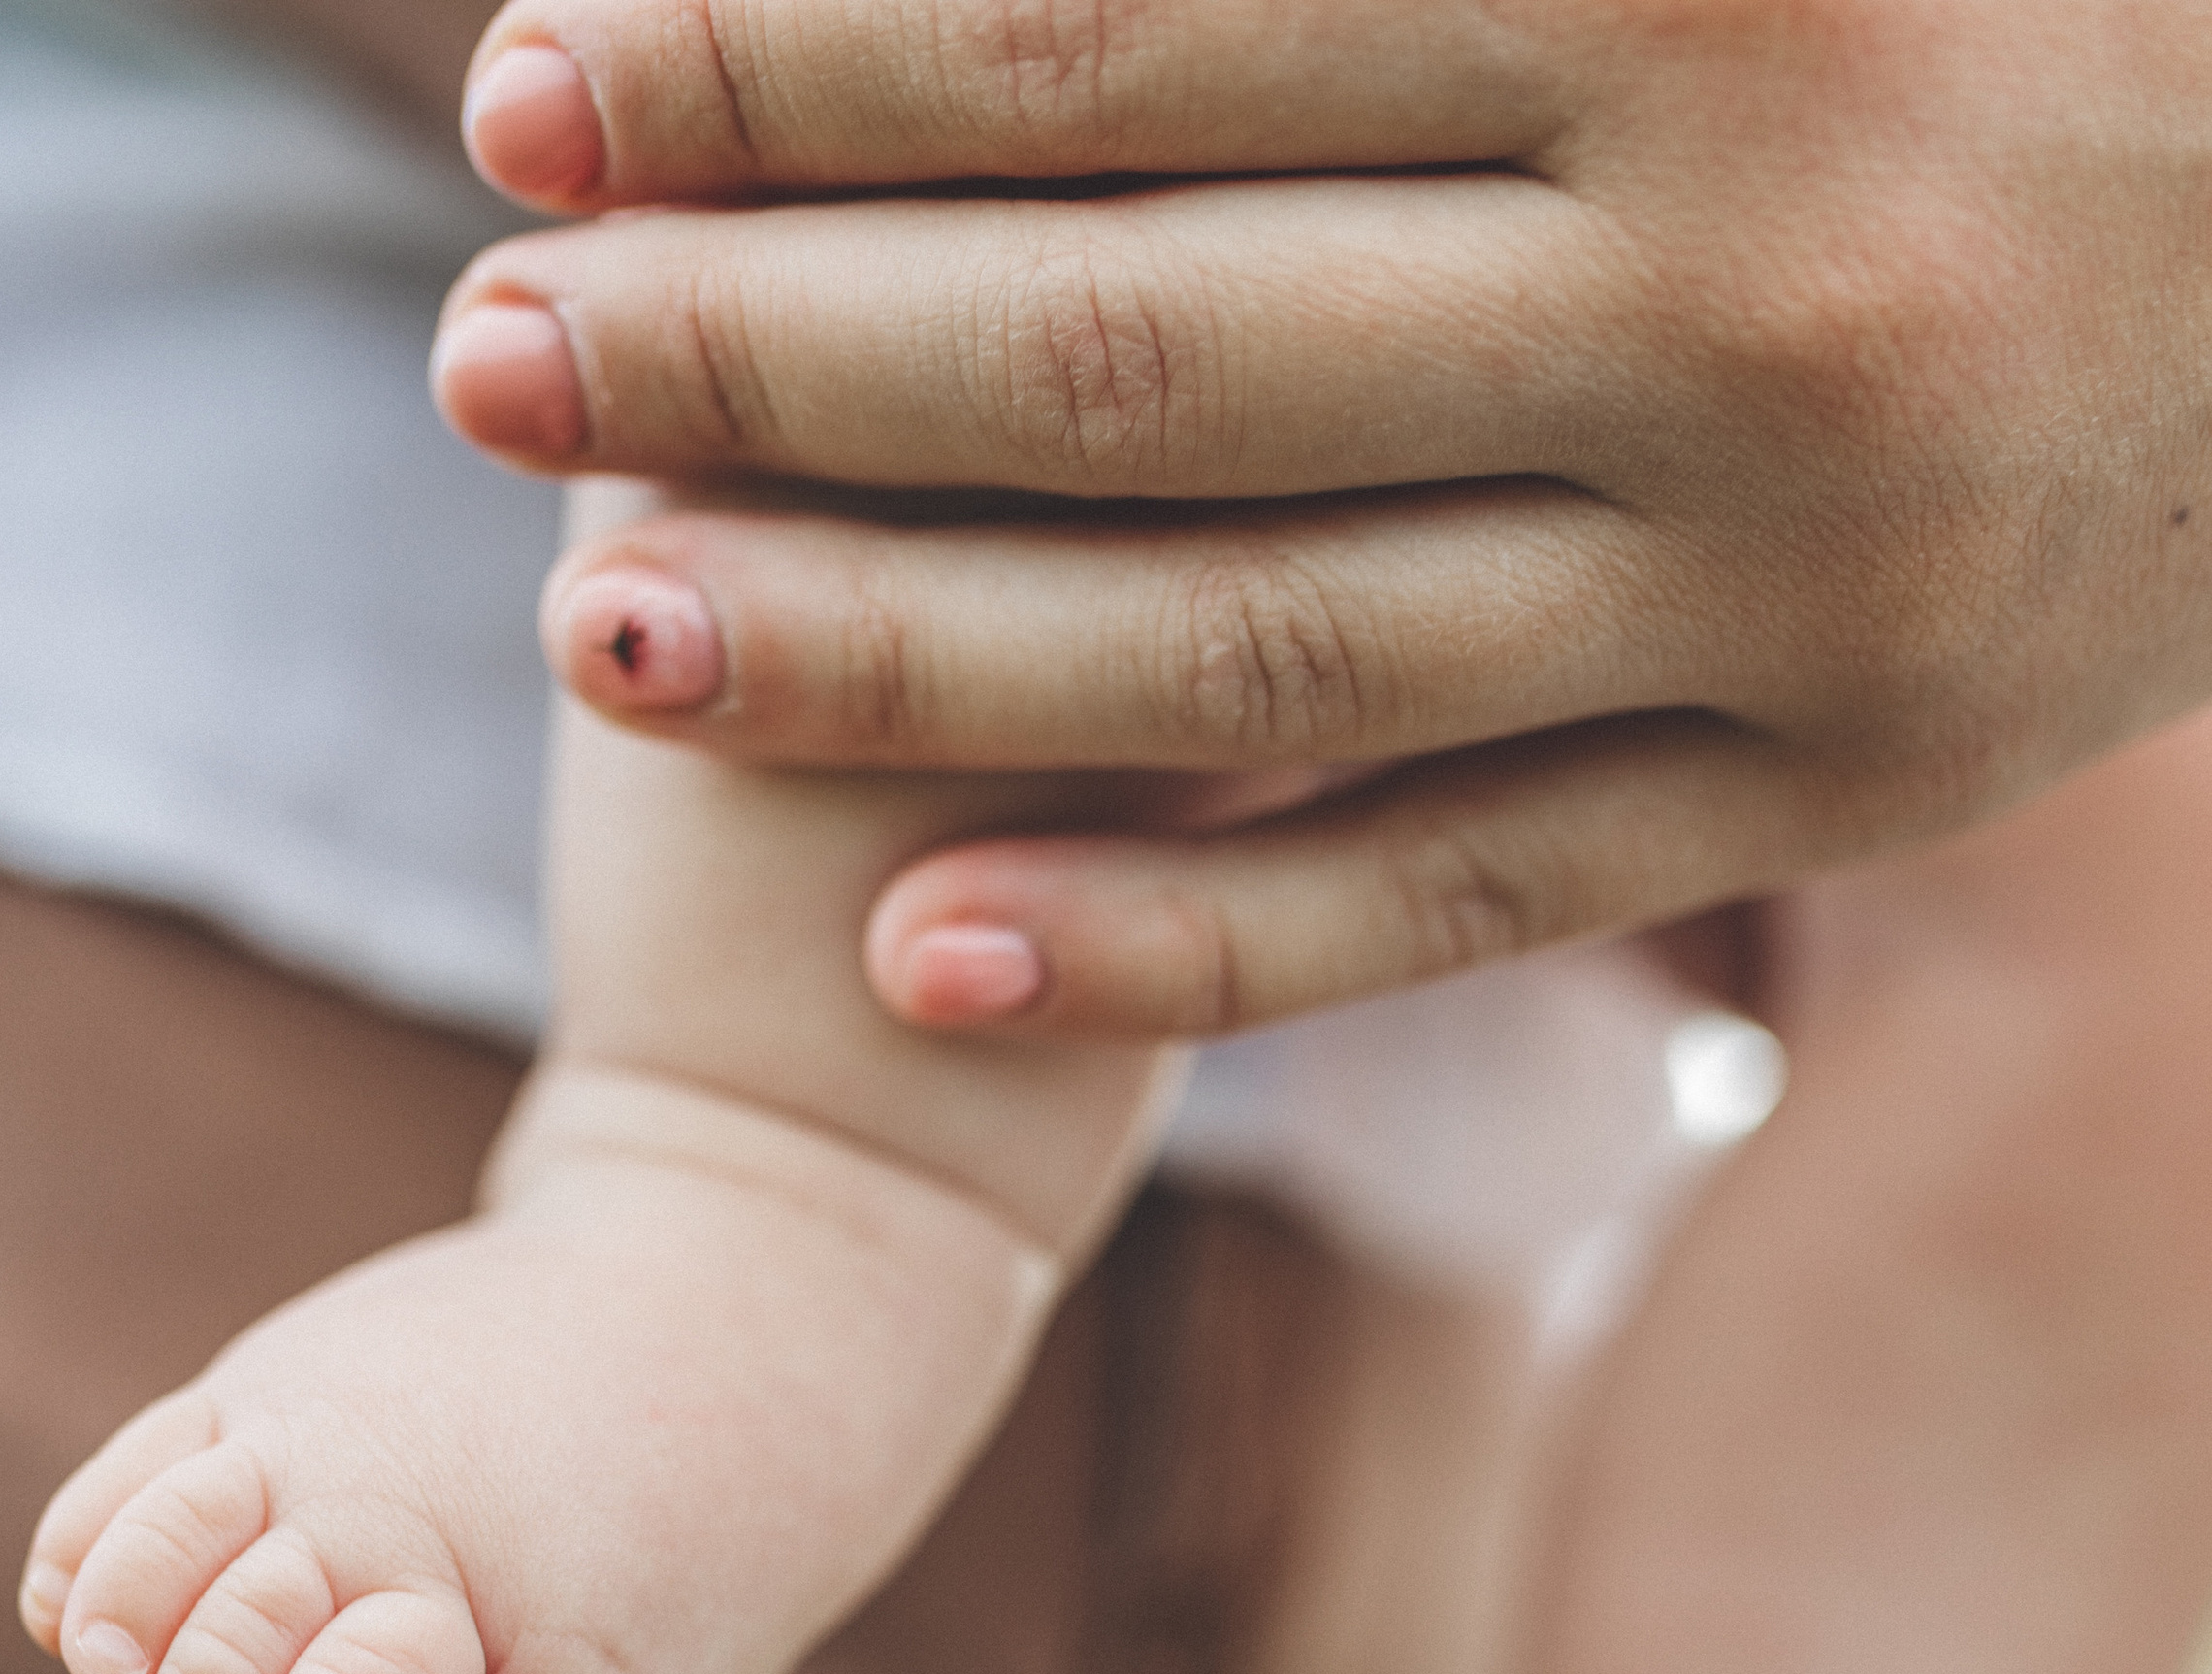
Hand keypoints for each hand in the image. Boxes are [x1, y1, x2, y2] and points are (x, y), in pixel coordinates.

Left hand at [433, 0, 2211, 1032]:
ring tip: (594, 634)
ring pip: (1251, 653)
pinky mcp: (1831, 783)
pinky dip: (1178, 940)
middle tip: (472, 353)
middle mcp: (1741, 290)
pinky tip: (917, 952)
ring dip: (886, 660)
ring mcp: (1792, 582)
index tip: (530, 79)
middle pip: (1133, 349)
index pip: (1122, 21)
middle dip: (758, 353)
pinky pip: (1449, 890)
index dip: (787, 57)